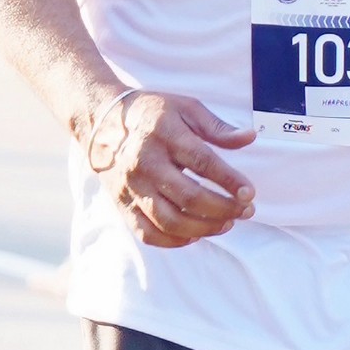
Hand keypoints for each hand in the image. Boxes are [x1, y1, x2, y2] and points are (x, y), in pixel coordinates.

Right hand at [85, 86, 254, 244]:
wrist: (100, 120)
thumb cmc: (150, 112)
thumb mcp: (185, 107)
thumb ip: (217, 126)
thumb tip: (249, 137)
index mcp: (164, 134)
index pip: (202, 162)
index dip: (229, 180)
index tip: (249, 193)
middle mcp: (146, 163)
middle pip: (189, 197)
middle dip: (224, 209)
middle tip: (246, 212)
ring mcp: (132, 187)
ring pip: (170, 221)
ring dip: (204, 228)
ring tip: (227, 224)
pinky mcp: (122, 204)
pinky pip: (147, 233)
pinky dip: (173, 241)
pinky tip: (194, 235)